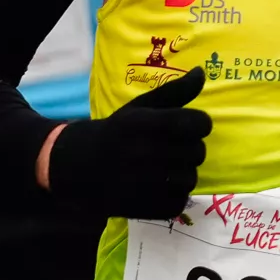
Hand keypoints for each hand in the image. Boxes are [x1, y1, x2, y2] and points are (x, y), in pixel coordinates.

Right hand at [44, 65, 211, 218]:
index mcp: (147, 123)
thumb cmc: (116, 132)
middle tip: (172, 148)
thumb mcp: (141, 107)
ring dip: (184, 173)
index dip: (198, 124)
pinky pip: (180, 202)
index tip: (186, 126)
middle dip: (190, 148)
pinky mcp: (145, 207)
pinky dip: (175, 195)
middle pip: (198, 151)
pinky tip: (160, 186)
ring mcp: (146, 183)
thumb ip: (175, 91)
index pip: (199, 123)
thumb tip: (202, 72)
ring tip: (167, 168)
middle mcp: (147, 152)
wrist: (77, 166)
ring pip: (191, 178)